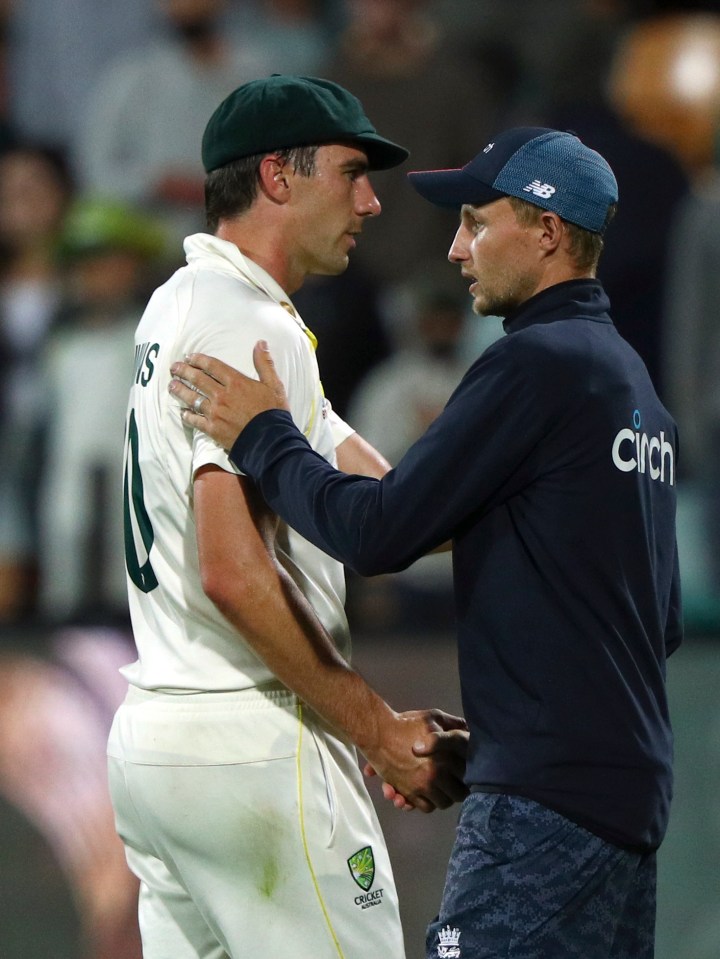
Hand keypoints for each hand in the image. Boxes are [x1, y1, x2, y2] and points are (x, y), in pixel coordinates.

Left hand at [168, 341, 288, 448]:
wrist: (271, 441)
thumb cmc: (274, 413)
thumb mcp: (274, 385)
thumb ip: (264, 363)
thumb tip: (260, 343)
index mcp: (236, 382)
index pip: (212, 366)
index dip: (199, 360)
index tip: (189, 357)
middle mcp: (222, 395)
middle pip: (198, 379)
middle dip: (184, 371)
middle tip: (174, 367)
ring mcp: (215, 413)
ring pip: (192, 398)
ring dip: (180, 390)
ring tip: (172, 385)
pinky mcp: (213, 429)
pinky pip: (195, 420)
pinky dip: (187, 415)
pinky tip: (182, 412)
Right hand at [363, 709, 468, 812]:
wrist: (378, 733)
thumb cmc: (406, 723)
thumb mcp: (433, 717)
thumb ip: (453, 723)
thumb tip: (468, 727)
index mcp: (445, 757)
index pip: (466, 774)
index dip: (468, 774)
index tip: (466, 772)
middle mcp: (435, 775)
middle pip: (458, 794)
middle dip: (458, 790)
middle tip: (456, 784)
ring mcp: (421, 786)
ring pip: (442, 803)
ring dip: (443, 798)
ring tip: (441, 790)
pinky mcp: (408, 793)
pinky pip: (425, 807)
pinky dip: (428, 804)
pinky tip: (428, 794)